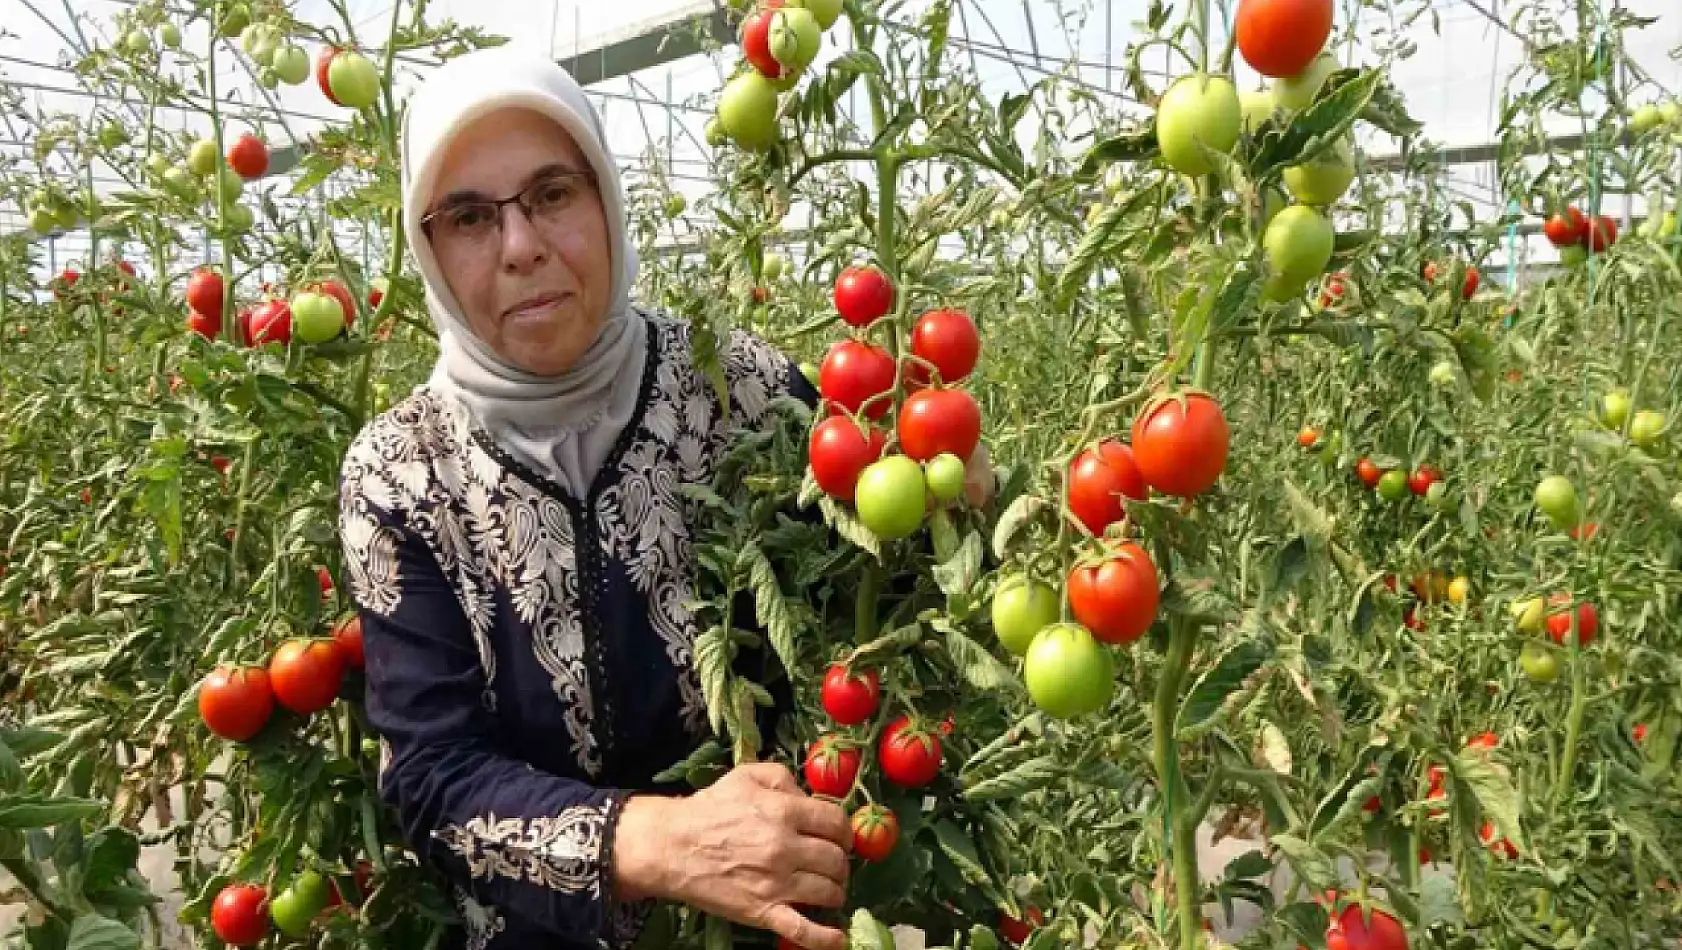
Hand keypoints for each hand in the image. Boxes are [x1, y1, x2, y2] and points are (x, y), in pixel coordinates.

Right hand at [613, 763, 851, 949]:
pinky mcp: (762, 911)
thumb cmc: (708, 809)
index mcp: (784, 811)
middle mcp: (785, 847)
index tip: (839, 838)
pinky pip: (802, 930)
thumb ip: (783, 779)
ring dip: (835, 891)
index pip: (836, 823)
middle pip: (836, 859)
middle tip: (832, 864)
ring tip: (828, 889)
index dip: (844, 831)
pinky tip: (839, 937)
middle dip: (840, 863)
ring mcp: (776, 883)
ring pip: (828, 891)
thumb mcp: (747, 776)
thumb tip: (808, 798)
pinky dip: (825, 938)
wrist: (671, 847)